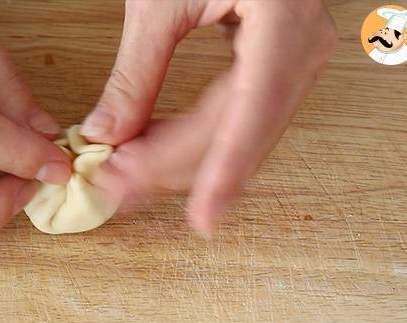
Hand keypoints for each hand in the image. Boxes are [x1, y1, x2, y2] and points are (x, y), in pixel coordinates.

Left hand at [82, 0, 337, 232]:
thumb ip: (135, 73)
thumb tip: (105, 135)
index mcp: (281, 21)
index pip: (252, 110)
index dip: (226, 170)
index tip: (202, 218)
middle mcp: (301, 50)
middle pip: (239, 134)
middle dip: (176, 171)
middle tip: (119, 190)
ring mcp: (295, 65)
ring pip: (239, 138)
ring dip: (182, 164)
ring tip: (127, 177)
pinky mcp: (276, 74)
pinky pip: (238, 124)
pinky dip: (194, 144)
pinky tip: (155, 154)